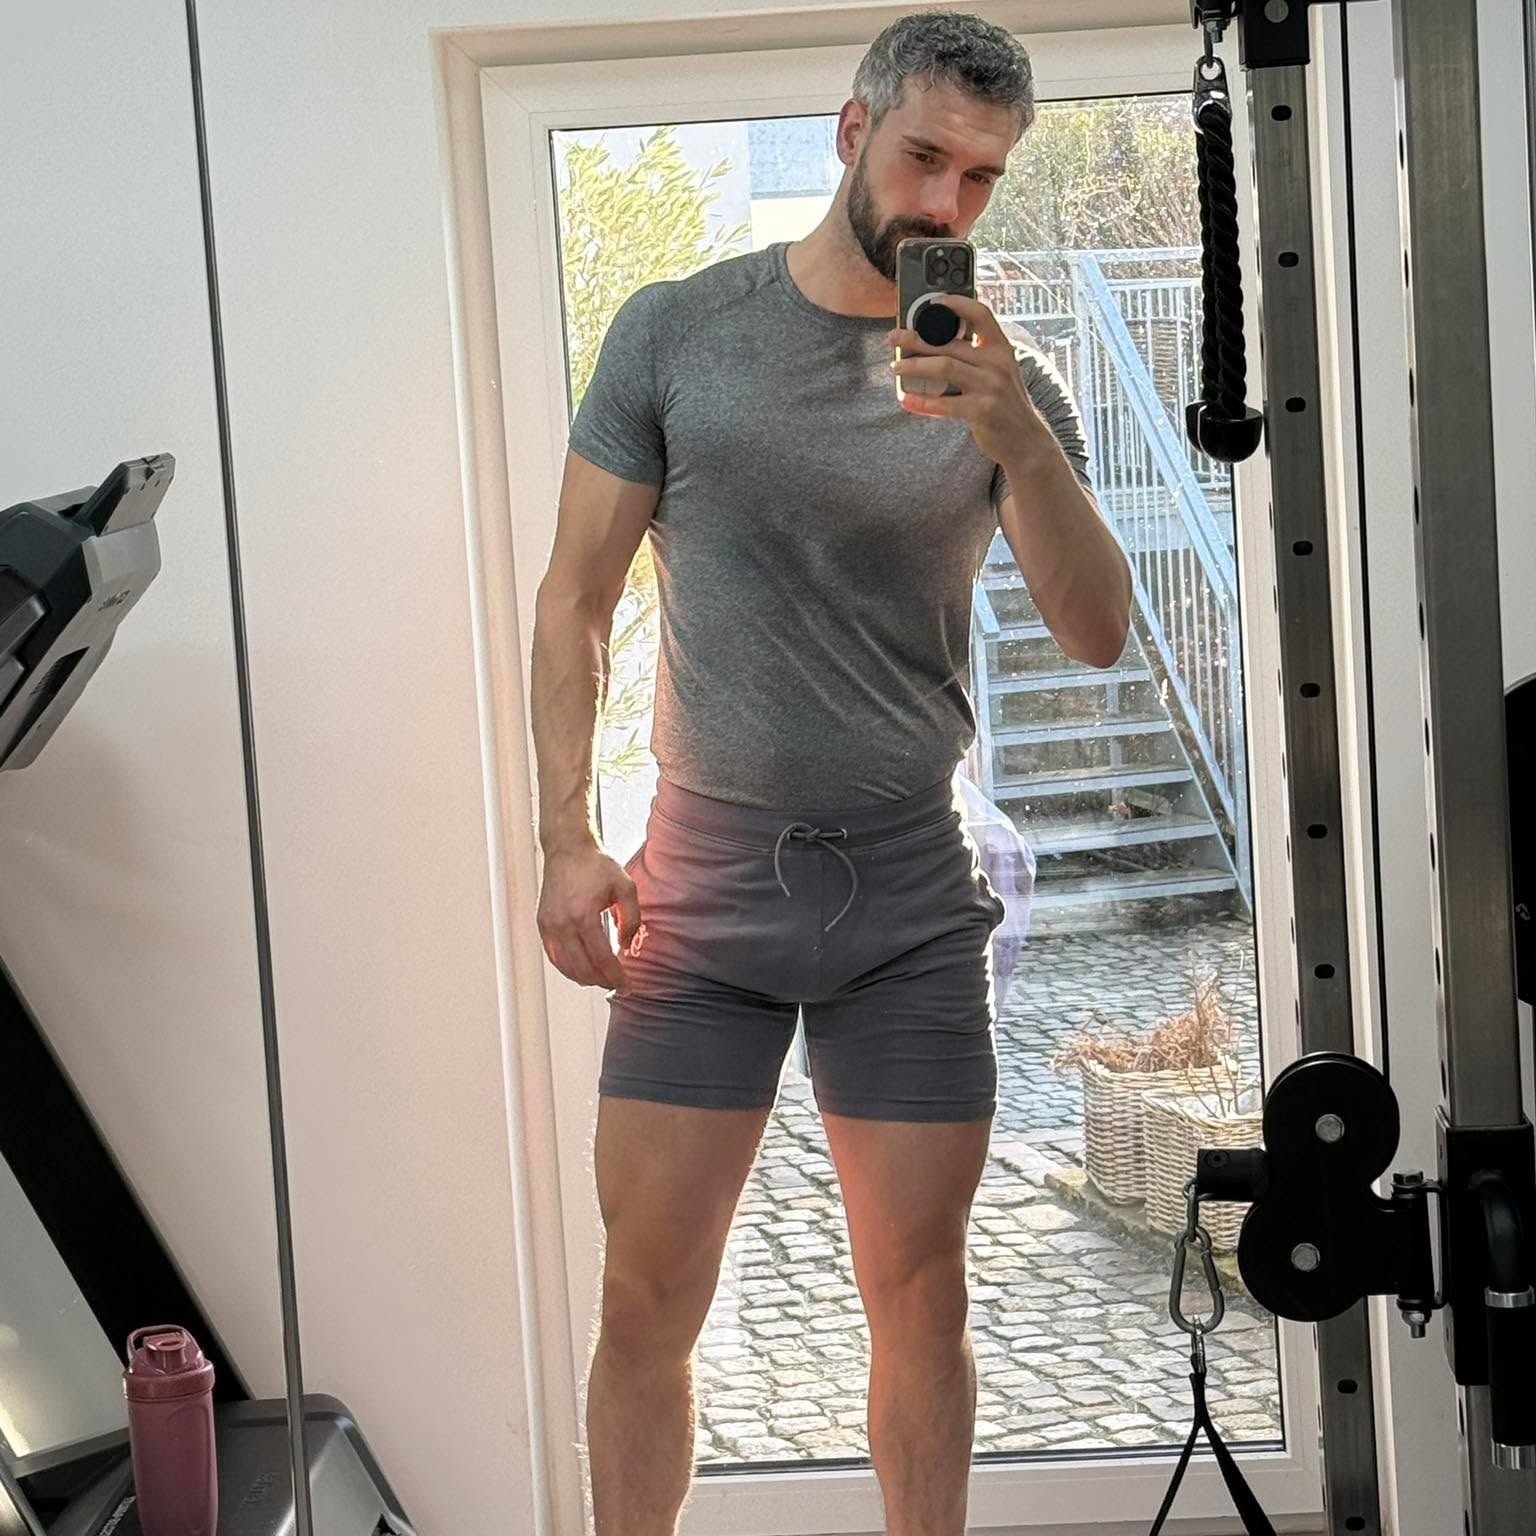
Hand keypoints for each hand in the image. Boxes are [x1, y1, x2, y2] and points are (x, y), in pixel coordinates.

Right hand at [537, 843, 641, 989]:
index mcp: (583, 915)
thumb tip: (626, 946)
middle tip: (616, 984)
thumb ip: (631, 919)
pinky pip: (553, 955)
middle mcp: (562, 924)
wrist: (568, 849)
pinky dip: (567, 968)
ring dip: (584, 978)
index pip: (601, 958)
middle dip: (601, 981)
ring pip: (565, 966)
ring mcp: (549, 925)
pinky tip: (582, 970)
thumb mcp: (625, 887)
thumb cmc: (596, 865)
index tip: (626, 985)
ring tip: (601, 979)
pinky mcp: (542, 924)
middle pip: (582, 968)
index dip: (615, 976)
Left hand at [888, 295, 1050, 466]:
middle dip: (916, 338)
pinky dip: (922, 402)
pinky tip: (907, 400)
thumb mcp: (1000, 374)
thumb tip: (937, 345)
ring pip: (944, 366)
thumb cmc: (1006, 407)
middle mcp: (997, 363)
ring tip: (896, 367)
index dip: (957, 303)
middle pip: (949, 343)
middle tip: (894, 338)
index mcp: (1001, 349)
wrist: (1026, 442)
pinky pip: (945, 403)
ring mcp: (991, 386)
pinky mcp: (983, 410)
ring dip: (914, 365)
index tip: (934, 302)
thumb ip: (978, 358)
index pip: (981, 314)